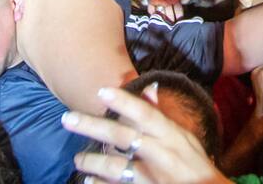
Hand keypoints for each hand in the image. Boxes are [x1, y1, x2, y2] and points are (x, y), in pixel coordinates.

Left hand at [65, 84, 232, 183]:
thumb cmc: (195, 168)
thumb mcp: (185, 139)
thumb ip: (163, 117)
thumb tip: (149, 87)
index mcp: (172, 136)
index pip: (146, 114)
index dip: (123, 102)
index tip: (101, 90)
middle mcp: (162, 155)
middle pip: (122, 136)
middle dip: (92, 126)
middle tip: (67, 119)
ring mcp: (152, 178)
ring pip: (114, 166)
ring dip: (92, 161)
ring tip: (78, 160)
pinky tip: (89, 180)